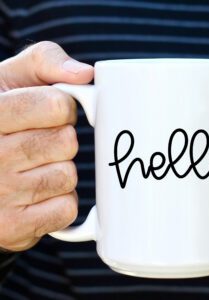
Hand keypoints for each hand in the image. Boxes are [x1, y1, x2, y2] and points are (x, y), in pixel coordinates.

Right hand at [0, 41, 93, 250]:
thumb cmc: (4, 119)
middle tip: (41, 141)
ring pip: (67, 176)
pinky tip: (38, 193)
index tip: (51, 112)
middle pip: (66, 142)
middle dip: (62, 140)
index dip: (63, 108)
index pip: (57, 106)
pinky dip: (60, 200)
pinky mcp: (14, 227)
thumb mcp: (12, 78)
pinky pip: (65, 208)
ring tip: (35, 167)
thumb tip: (86, 74)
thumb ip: (47, 62)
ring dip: (60, 170)